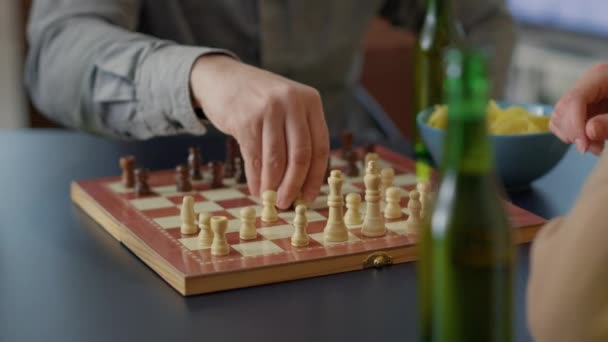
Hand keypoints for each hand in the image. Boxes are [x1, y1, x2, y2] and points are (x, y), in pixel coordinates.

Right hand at [189, 55, 328, 208]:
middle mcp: (292, 102)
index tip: (309, 197)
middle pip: (300, 156)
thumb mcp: (287, 106)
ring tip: (270, 199)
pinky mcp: (245, 119)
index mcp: (310, 101)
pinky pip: (254, 158)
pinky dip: (255, 179)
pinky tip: (255, 189)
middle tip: (287, 203)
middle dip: (294, 186)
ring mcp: (268, 109)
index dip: (315, 177)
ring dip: (273, 186)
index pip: (320, 146)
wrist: (221, 77)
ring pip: (276, 160)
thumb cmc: (259, 100)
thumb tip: (303, 184)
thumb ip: (298, 136)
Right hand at [551, 63, 607, 154]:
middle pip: (563, 108)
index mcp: (599, 76)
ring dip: (571, 136)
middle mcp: (586, 83)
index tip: (584, 146)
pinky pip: (561, 122)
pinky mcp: (578, 107)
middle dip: (574, 132)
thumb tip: (589, 131)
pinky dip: (570, 135)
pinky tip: (588, 140)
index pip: (575, 99)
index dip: (575, 124)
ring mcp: (580, 95)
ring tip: (596, 145)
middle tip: (596, 148)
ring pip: (559, 116)